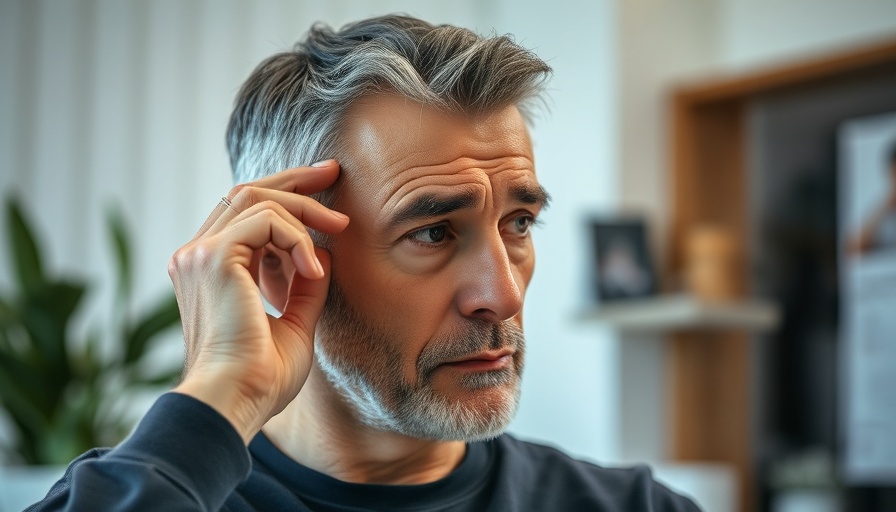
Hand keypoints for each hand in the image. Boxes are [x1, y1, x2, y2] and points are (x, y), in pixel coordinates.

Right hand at [168, 160, 348, 442]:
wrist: (237, 402)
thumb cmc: (262, 379)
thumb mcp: (294, 323)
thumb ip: (303, 285)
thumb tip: (322, 253)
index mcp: (208, 271)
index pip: (243, 213)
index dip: (285, 195)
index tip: (325, 189)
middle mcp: (196, 257)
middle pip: (245, 192)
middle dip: (295, 179)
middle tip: (334, 173)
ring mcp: (199, 254)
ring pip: (256, 197)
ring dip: (304, 209)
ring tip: (340, 229)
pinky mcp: (213, 257)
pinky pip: (265, 220)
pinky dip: (297, 237)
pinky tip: (313, 270)